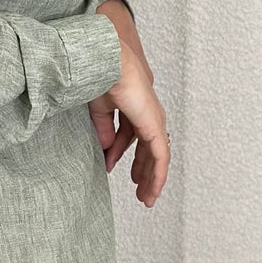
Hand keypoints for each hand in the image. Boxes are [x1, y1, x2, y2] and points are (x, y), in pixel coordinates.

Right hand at [89, 0, 170, 207]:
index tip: (113, 168)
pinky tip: (153, 189)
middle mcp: (149, 116)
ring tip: (145, 197)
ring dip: (152, 179)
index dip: (125, 155)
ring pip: (158, 158)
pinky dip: (158, 176)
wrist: (109, 65)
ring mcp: (155, 122)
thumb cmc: (103, 77)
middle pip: (150, 150)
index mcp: (136, 109)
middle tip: (139, 190)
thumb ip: (105, 130)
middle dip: (143, 171)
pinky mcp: (156, 128)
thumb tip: (107, 151)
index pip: (135, 137)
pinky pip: (161, 158)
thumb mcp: (100, 111)